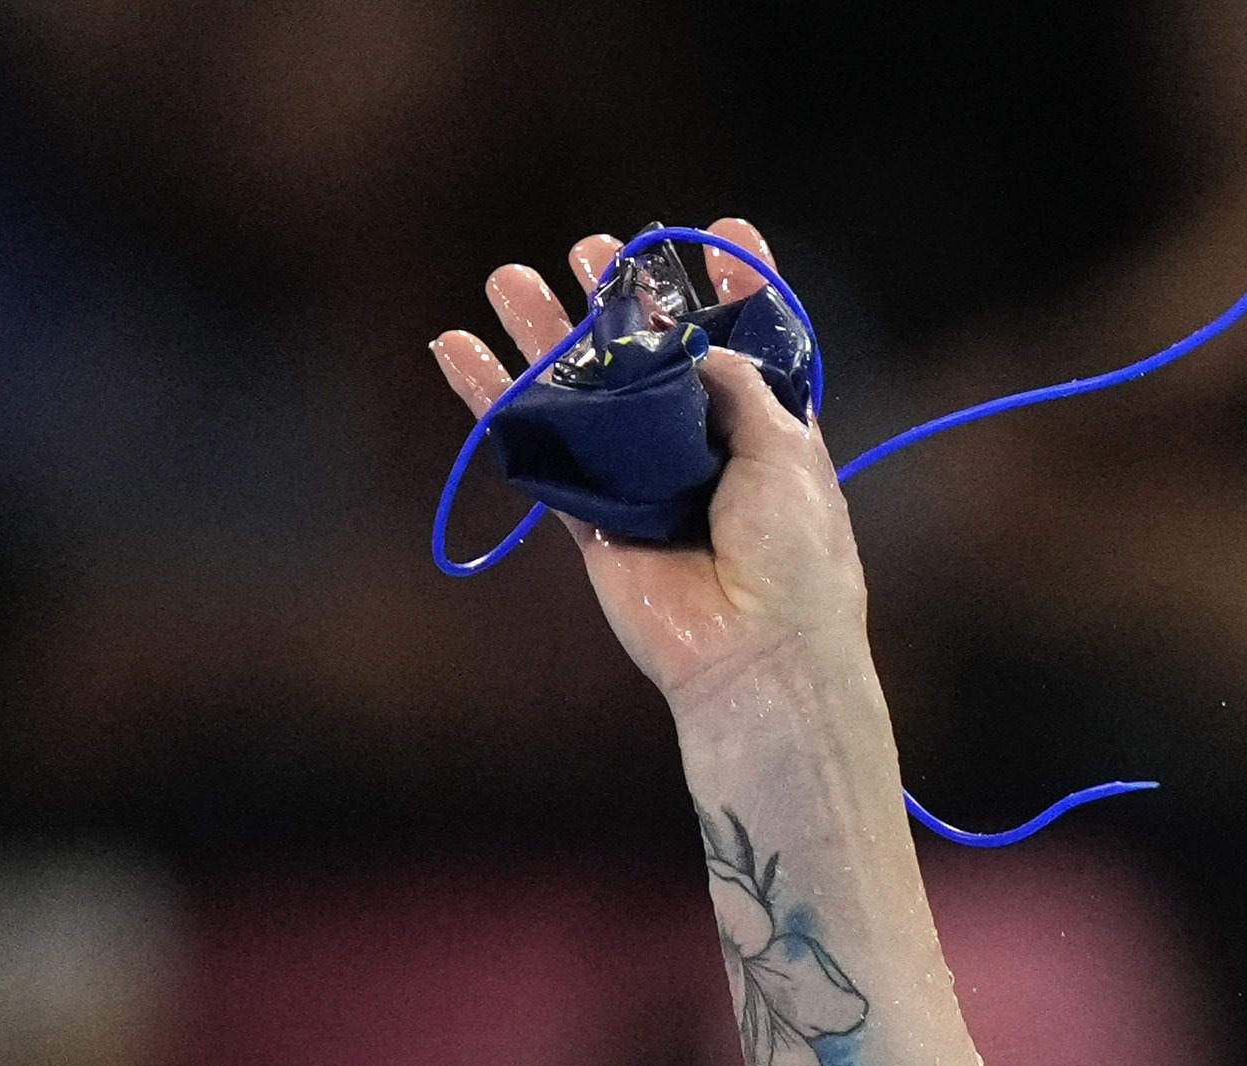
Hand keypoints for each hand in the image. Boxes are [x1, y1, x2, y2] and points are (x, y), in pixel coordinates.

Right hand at [426, 220, 871, 714]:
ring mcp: (644, 482)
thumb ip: (735, 383)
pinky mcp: (594, 518)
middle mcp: (706, 450)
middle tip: (591, 250)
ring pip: (583, 393)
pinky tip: (454, 347)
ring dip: (543, 334)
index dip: (739, 287)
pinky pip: (535, 449)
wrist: (757, 653)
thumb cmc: (792, 556)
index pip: (751, 345)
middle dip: (622, 299)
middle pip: (652, 357)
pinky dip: (492, 399)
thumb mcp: (785, 450)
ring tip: (510, 278)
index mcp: (770, 433)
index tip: (727, 230)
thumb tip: (688, 343)